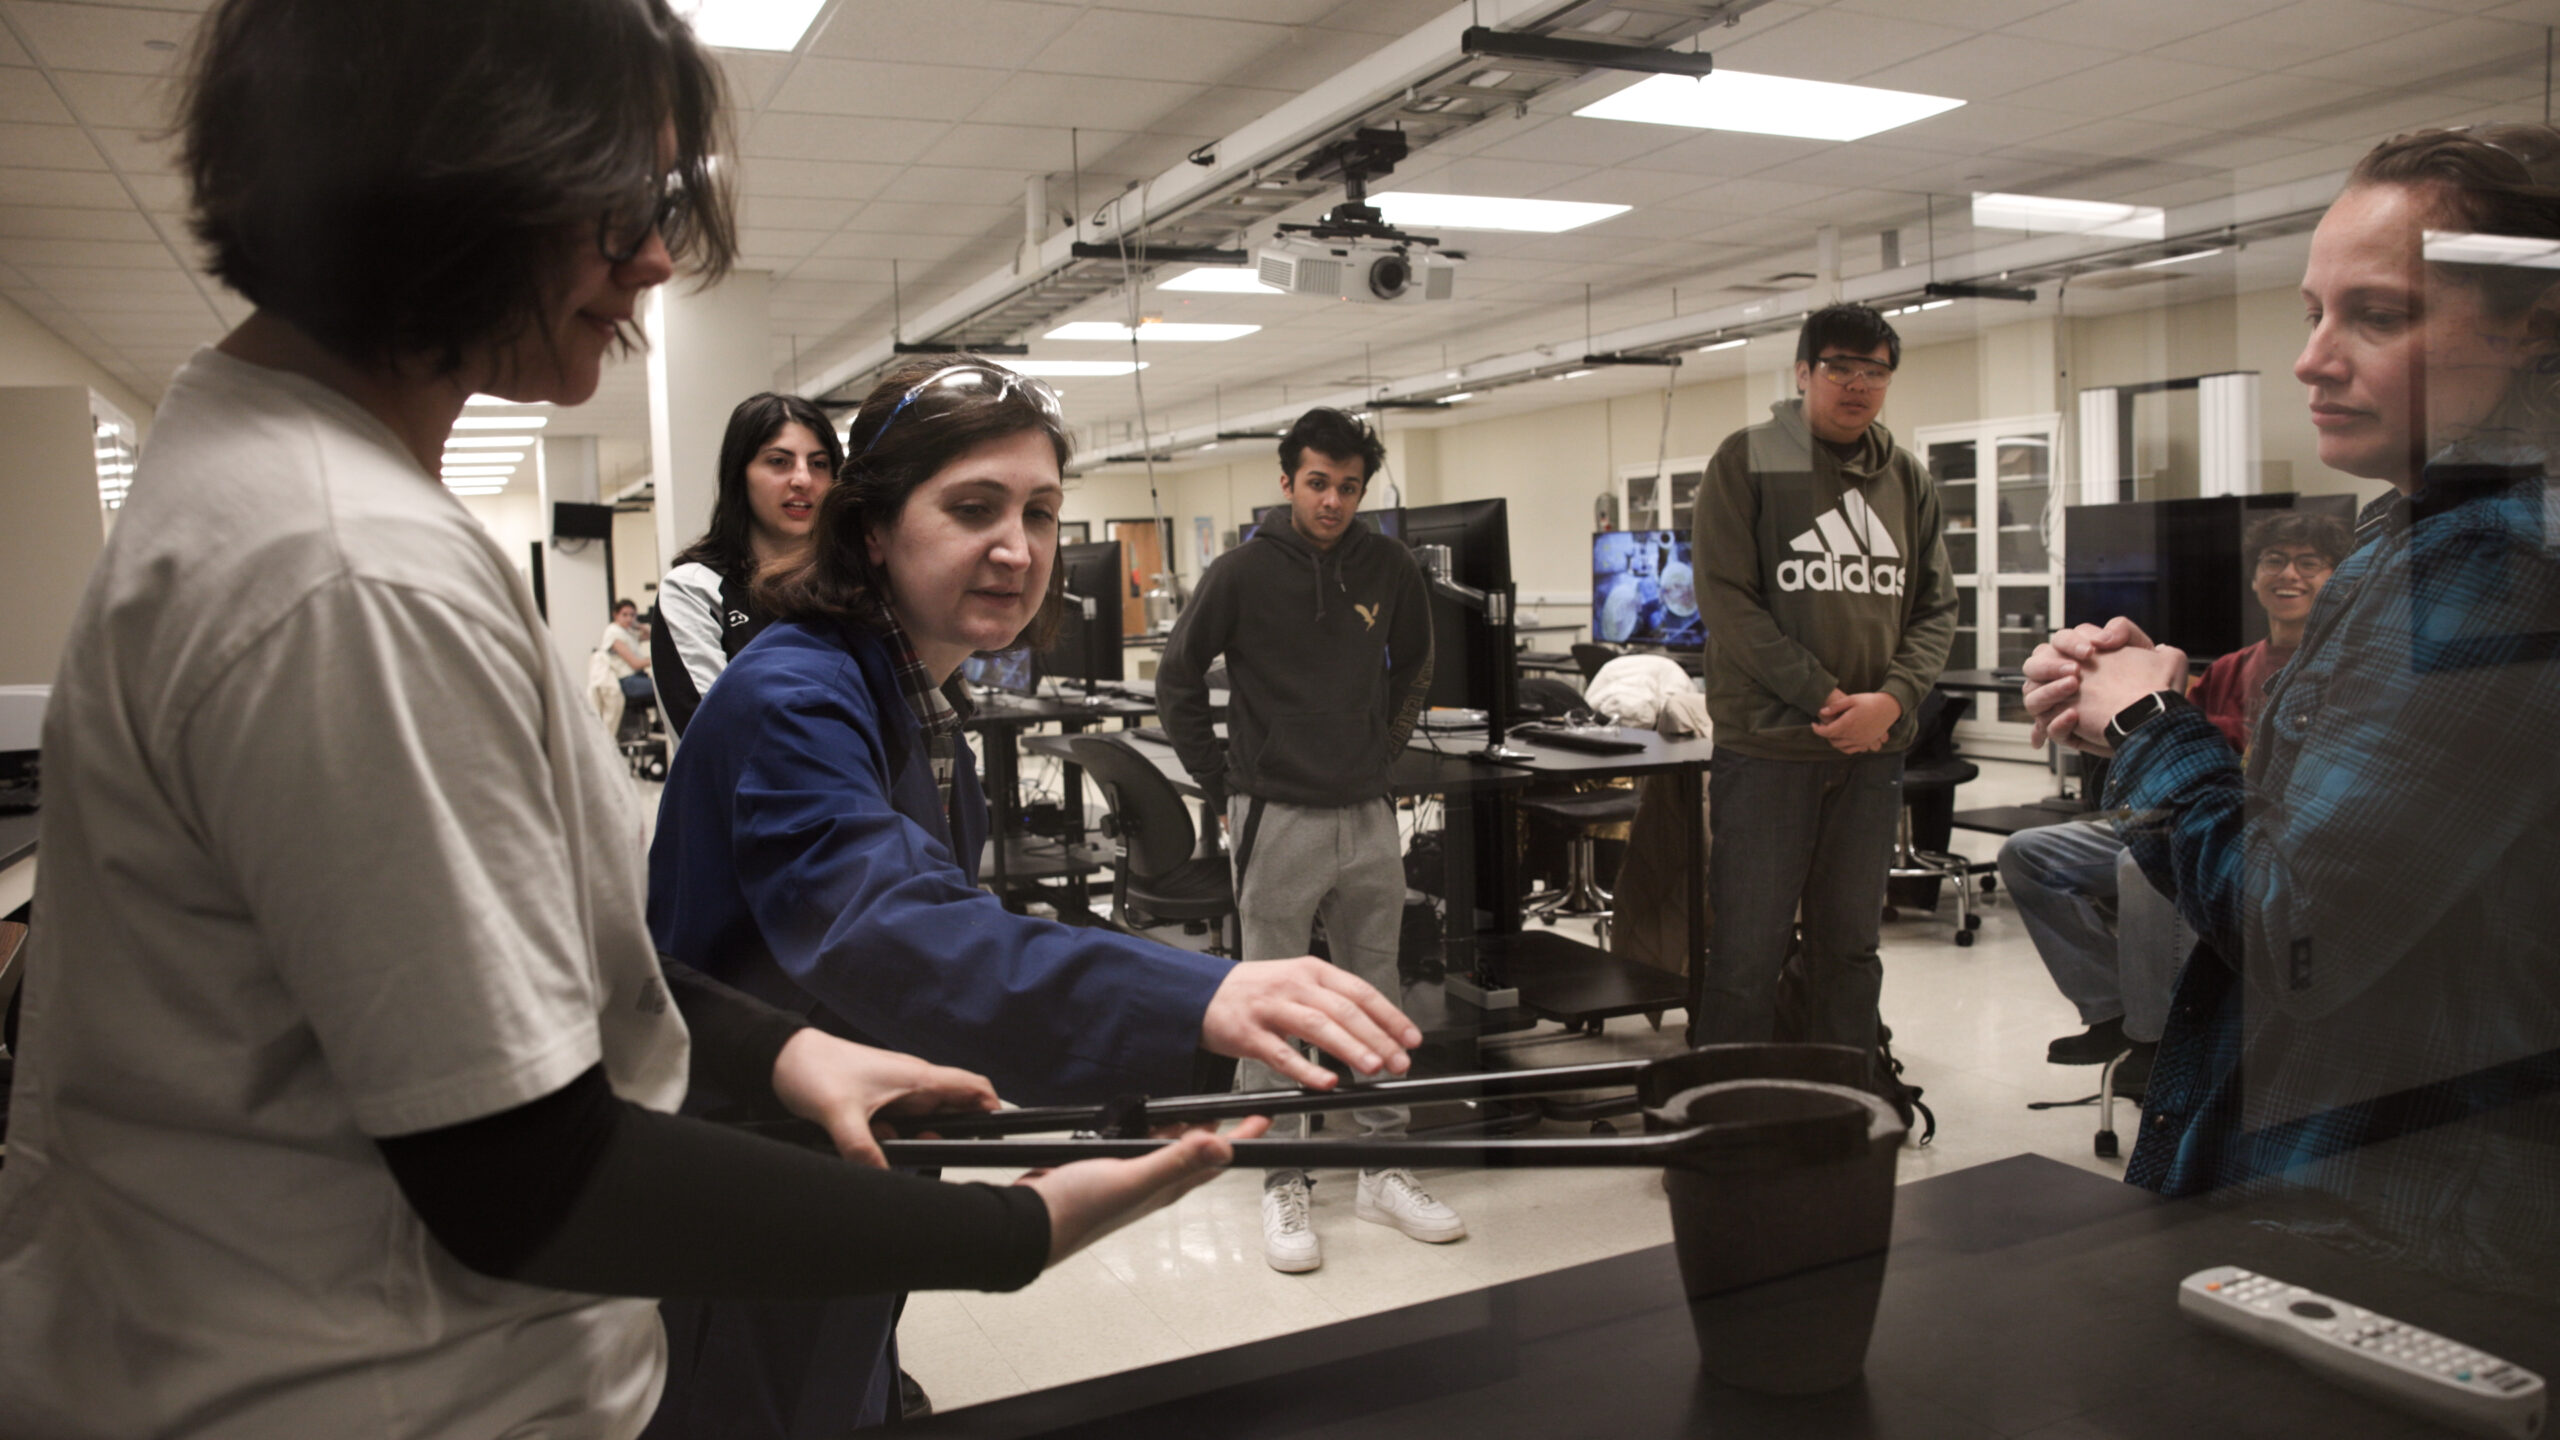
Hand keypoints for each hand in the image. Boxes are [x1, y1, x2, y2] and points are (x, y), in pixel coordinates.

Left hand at [769, 1028, 1000, 1167]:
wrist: (782, 1058)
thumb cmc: (815, 1070)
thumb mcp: (839, 1116)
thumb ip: (863, 1150)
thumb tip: (882, 1179)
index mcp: (917, 1078)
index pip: (974, 1088)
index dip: (993, 1110)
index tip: (997, 1136)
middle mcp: (912, 1084)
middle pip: (952, 1112)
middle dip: (949, 1138)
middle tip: (932, 1154)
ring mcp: (895, 1093)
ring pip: (923, 1123)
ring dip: (915, 1141)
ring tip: (893, 1149)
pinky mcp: (878, 1102)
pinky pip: (899, 1127)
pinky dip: (892, 1140)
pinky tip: (872, 1146)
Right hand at [1017, 1117, 1270, 1262]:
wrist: (1031, 1222)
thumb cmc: (1077, 1210)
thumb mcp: (1132, 1179)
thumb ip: (1176, 1162)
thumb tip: (1221, 1146)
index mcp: (1166, 1187)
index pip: (1215, 1161)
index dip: (1243, 1139)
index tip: (1264, 1119)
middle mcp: (1152, 1183)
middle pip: (1194, 1153)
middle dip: (1216, 1130)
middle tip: (1235, 1108)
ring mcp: (1129, 1177)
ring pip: (1165, 1148)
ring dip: (1181, 1128)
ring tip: (1195, 1108)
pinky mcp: (1106, 1171)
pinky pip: (1137, 1148)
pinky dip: (1147, 1131)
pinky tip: (1142, 1121)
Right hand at [1200, 957, 1420, 1089]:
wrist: (1200, 993)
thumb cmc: (1255, 993)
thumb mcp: (1297, 983)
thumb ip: (1332, 1002)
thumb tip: (1375, 1030)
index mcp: (1312, 972)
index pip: (1361, 992)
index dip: (1390, 1016)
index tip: (1410, 1039)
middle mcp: (1294, 985)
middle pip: (1345, 1010)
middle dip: (1377, 1038)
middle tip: (1399, 1061)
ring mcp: (1271, 1009)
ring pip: (1318, 1026)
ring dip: (1349, 1048)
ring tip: (1373, 1067)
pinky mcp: (1249, 1034)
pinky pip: (1281, 1054)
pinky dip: (1306, 1070)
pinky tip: (1326, 1082)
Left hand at [1811, 691, 1900, 753]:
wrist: (1889, 707)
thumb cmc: (1869, 701)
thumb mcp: (1851, 699)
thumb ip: (1835, 706)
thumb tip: (1821, 712)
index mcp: (1848, 724)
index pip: (1826, 732)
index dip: (1817, 729)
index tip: (1813, 724)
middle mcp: (1854, 735)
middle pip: (1832, 740)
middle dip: (1825, 734)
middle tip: (1823, 725)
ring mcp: (1861, 741)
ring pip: (1841, 747)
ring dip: (1834, 741)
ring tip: (1832, 731)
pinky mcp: (1867, 743)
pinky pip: (1851, 750)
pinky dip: (1844, 746)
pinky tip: (1843, 737)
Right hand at [2020, 618, 2166, 751]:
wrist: (2159, 720)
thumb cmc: (2151, 686)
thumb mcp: (2145, 651)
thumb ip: (2124, 630)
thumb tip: (2103, 637)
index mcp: (2077, 657)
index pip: (2059, 642)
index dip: (2070, 643)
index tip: (2091, 652)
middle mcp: (2063, 680)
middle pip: (2034, 665)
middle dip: (2050, 666)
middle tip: (2075, 671)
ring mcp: (2061, 706)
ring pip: (2032, 697)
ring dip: (2049, 692)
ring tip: (2073, 688)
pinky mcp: (2067, 731)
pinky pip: (2047, 728)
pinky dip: (2056, 723)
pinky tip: (2074, 717)